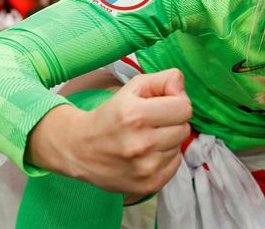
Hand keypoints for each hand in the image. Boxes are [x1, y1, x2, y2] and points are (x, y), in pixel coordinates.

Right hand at [28, 69, 191, 195]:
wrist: (80, 149)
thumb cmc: (110, 115)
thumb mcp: (133, 88)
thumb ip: (163, 79)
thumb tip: (181, 86)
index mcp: (136, 115)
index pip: (184, 107)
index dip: (176, 102)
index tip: (162, 104)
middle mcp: (141, 144)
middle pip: (184, 127)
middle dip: (172, 121)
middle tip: (152, 122)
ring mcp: (146, 168)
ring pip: (179, 146)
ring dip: (168, 140)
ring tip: (147, 138)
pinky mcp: (149, 185)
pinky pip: (175, 164)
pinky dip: (165, 157)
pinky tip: (147, 154)